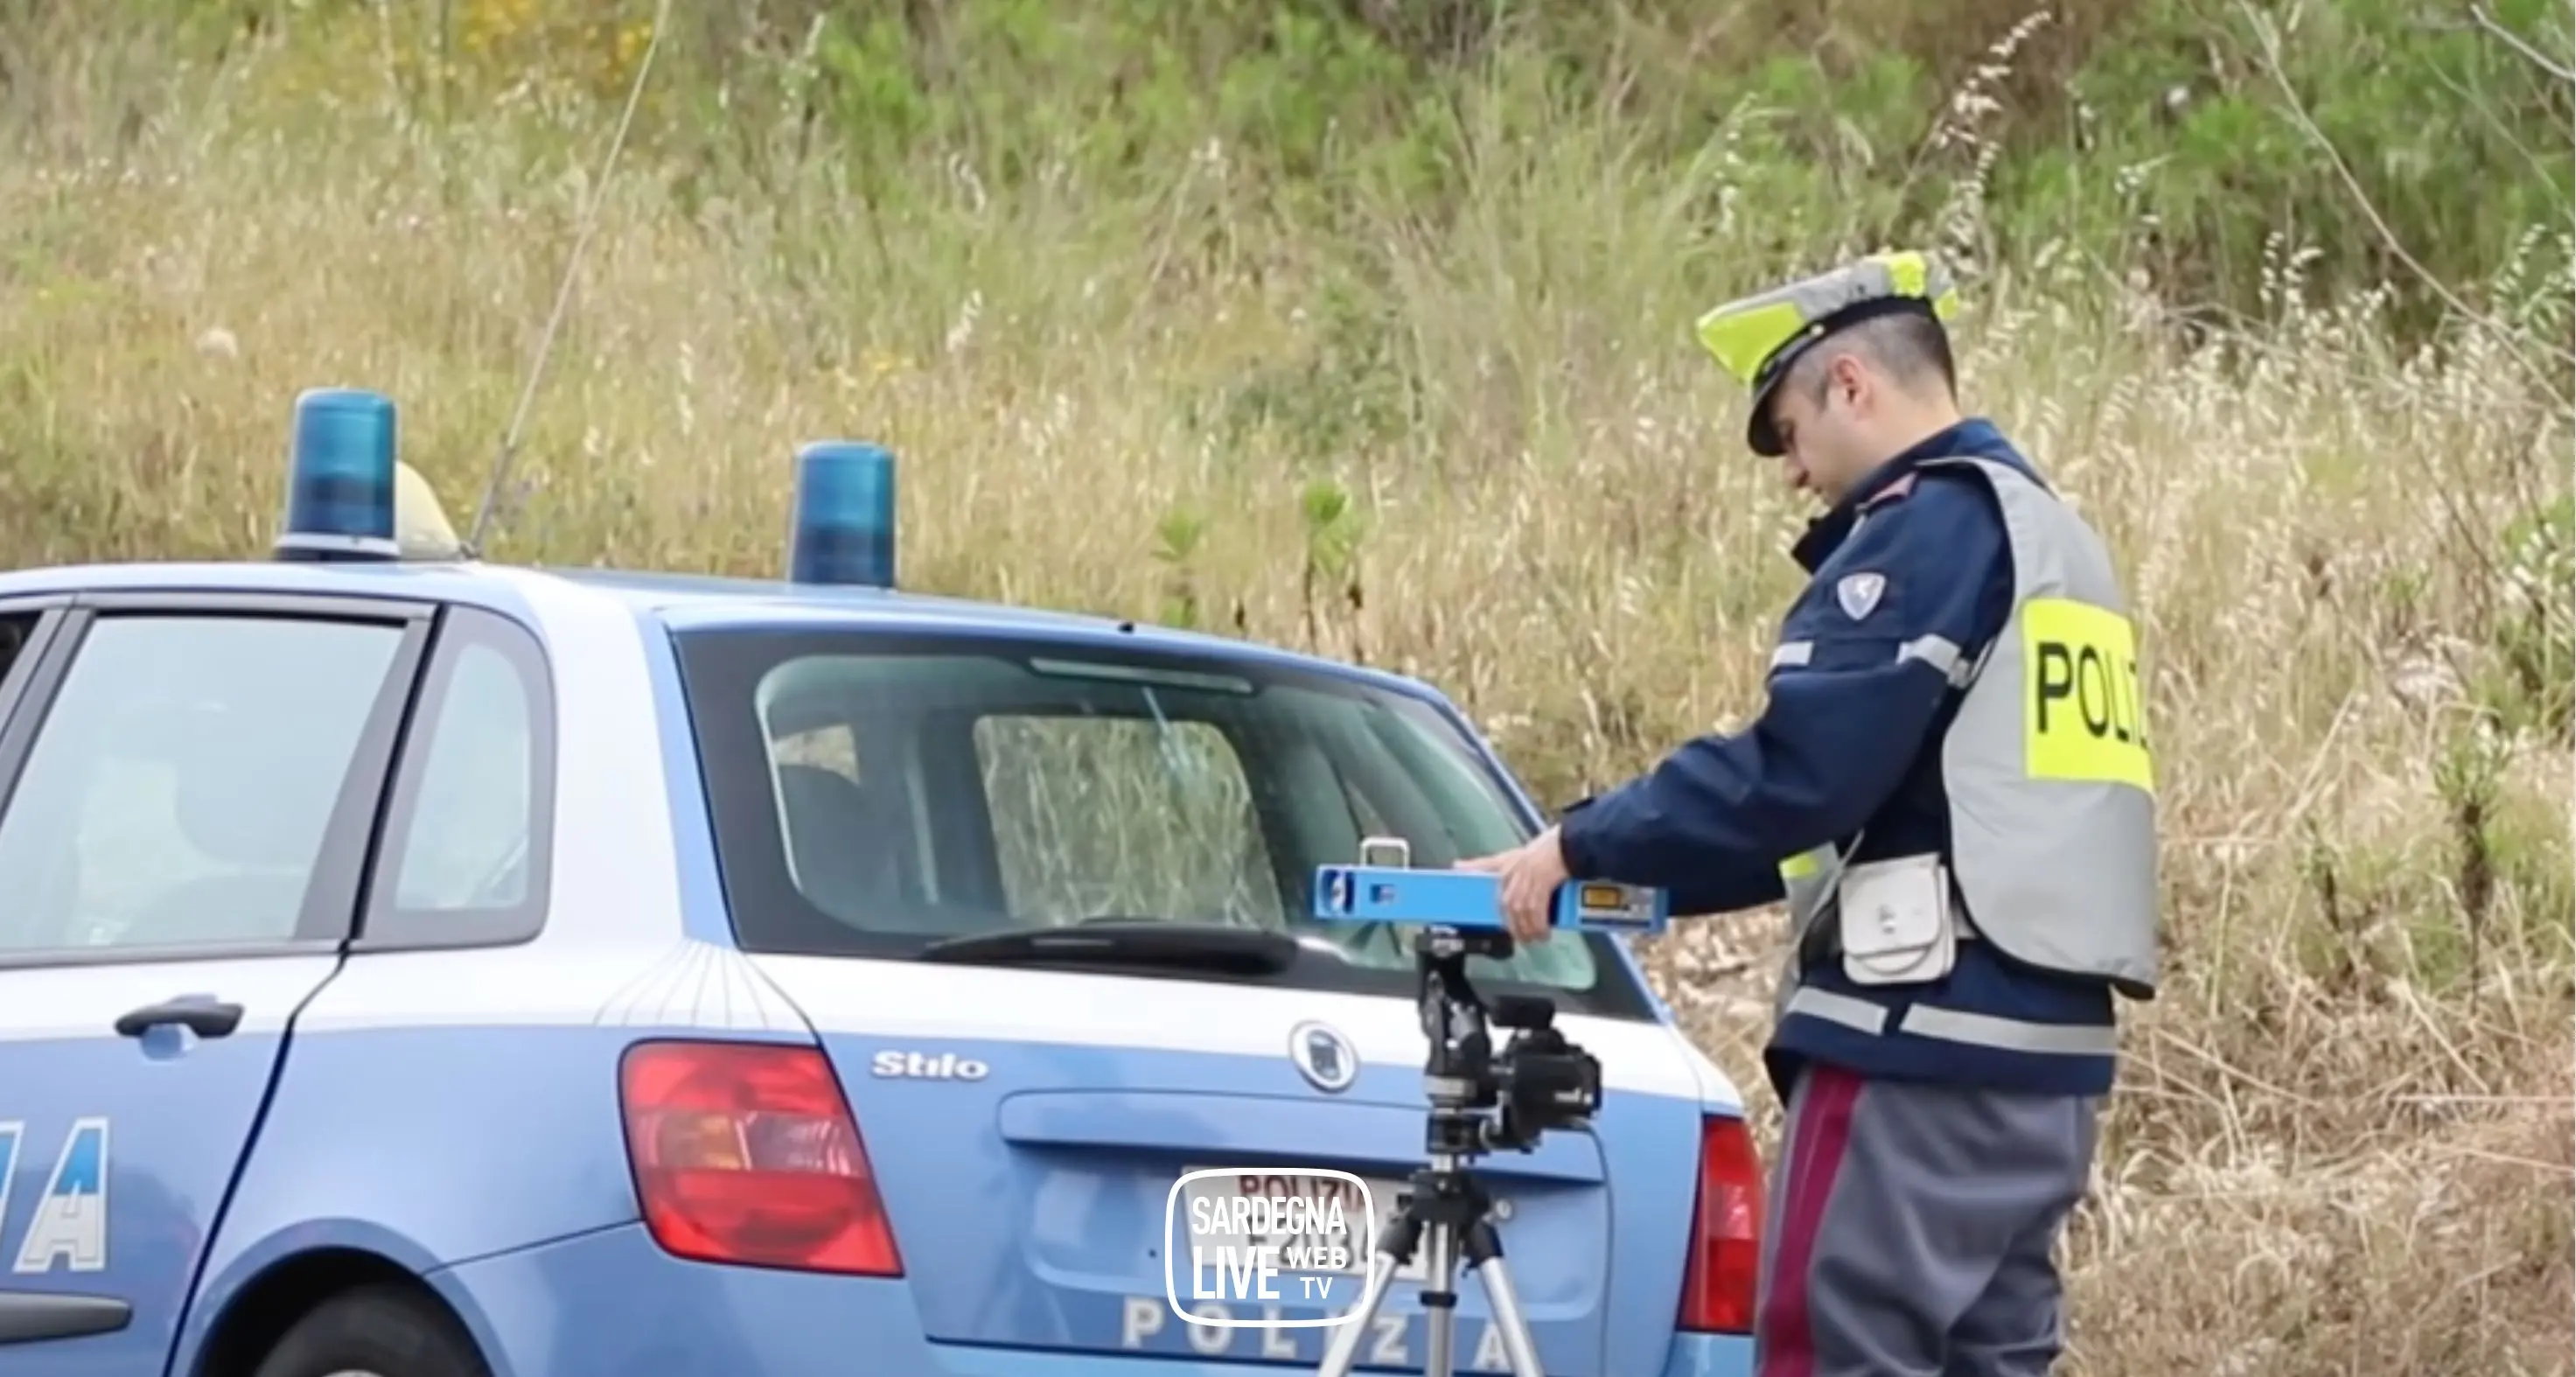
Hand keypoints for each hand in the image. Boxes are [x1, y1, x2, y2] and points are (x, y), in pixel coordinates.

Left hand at [1455, 827, 1570, 944]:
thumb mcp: (1505, 857)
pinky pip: (1538, 913)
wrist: (1562, 847)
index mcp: (1502, 871)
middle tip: (1524, 940)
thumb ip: (1481, 864)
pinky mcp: (1542, 887)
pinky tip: (1545, 933)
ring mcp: (1527, 883)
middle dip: (1518, 929)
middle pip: (1510, 910)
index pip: (1491, 894)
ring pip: (1524, 914)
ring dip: (1530, 930)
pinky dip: (1541, 926)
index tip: (1500, 927)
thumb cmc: (1533, 852)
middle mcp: (1511, 878)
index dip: (1495, 913)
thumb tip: (1455, 865)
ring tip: (1537, 939)